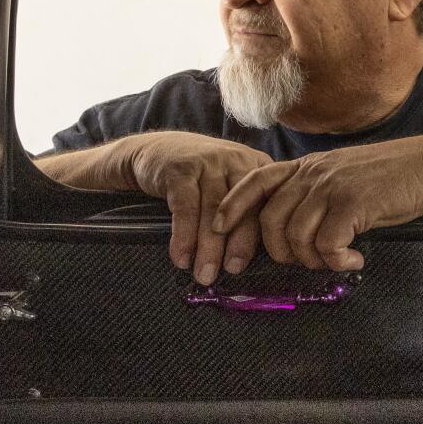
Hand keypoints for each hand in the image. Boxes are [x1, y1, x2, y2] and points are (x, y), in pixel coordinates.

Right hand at [119, 132, 273, 284]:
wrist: (157, 150)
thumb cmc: (201, 177)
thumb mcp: (230, 184)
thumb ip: (246, 211)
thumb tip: (248, 262)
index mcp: (258, 168)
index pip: (265, 205)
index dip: (258, 237)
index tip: (249, 264)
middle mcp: (237, 160)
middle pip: (242, 207)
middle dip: (236, 244)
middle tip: (230, 272)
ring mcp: (209, 162)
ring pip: (213, 210)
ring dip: (208, 247)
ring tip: (203, 274)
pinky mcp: (180, 169)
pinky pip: (185, 207)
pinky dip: (183, 236)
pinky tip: (181, 257)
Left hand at [214, 140, 422, 272]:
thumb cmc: (391, 177)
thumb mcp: (344, 176)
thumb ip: (316, 193)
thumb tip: (296, 229)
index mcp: (308, 166)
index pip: (256, 180)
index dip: (232, 205)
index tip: (218, 227)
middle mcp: (314, 173)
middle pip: (270, 219)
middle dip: (279, 252)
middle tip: (306, 262)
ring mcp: (332, 187)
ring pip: (296, 236)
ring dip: (313, 260)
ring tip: (336, 261)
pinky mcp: (353, 203)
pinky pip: (328, 244)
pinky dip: (337, 261)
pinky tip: (355, 260)